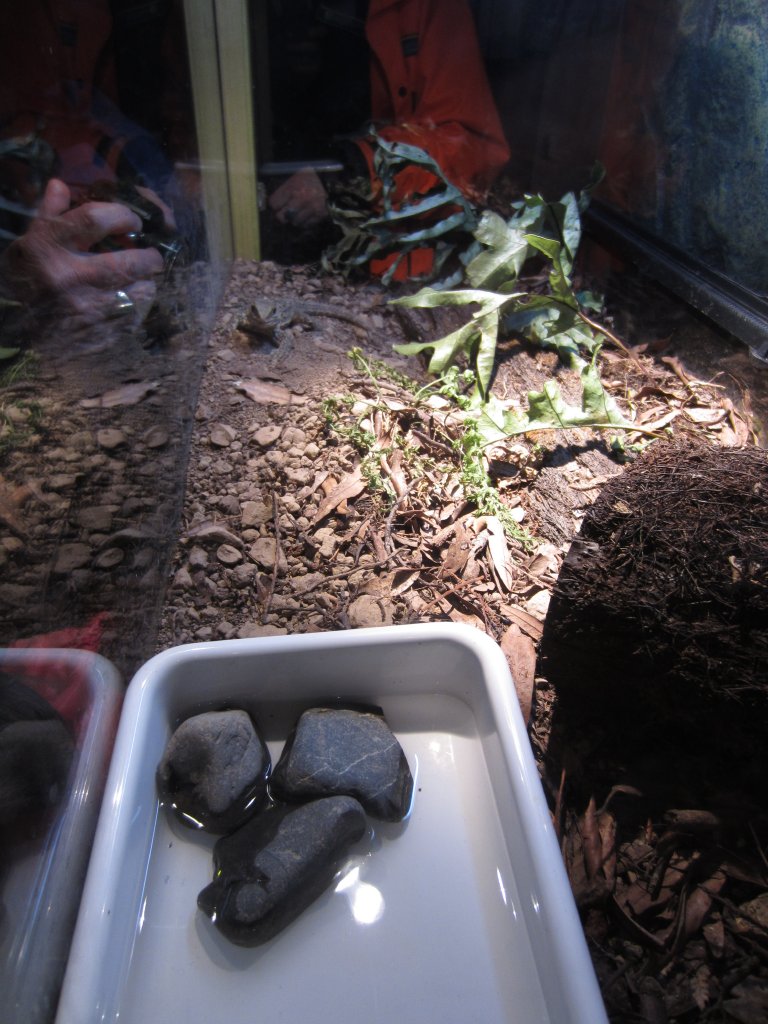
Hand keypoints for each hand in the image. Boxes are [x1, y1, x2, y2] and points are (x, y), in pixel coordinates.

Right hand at [3, 178, 164, 323]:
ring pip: (140, 291)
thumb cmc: (30, 277)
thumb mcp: (31, 242)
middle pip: (129, 261)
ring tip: (141, 278)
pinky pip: (136, 315)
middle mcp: (70, 277)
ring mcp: (88, 309)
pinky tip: (130, 300)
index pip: (96, 219)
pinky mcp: (100, 333)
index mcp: (50, 247)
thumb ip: (50, 213)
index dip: (123, 215)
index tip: (132, 221)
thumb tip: (60, 185)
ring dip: (147, 282)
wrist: (20, 328)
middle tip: (150, 254)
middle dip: (149, 256)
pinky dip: (139, 305)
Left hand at [268, 169, 327, 226]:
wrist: (326, 181)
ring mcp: (312, 208)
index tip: (278, 203)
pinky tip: (306, 213)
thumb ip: (281, 193)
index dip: (275, 204)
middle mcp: (302, 199)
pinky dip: (305, 221)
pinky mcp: (320, 214)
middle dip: (282, 215)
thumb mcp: (292, 180)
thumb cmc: (306, 180)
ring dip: (294, 218)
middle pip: (282, 217)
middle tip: (285, 211)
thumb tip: (271, 206)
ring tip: (298, 211)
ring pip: (295, 223)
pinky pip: (306, 225)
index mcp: (293, 188)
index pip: (274, 204)